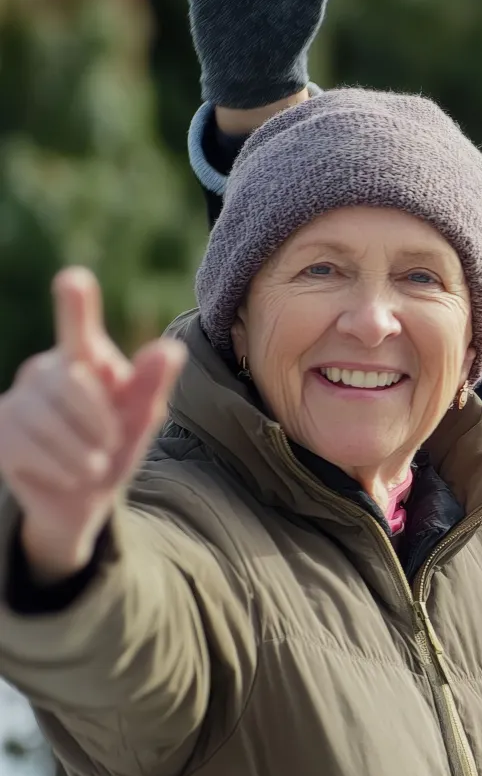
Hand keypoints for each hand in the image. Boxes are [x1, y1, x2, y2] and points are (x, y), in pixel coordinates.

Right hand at [0, 271, 184, 581]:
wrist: (82, 496)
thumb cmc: (115, 445)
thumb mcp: (139, 418)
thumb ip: (151, 385)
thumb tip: (171, 348)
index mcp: (86, 357)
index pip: (79, 327)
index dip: (76, 304)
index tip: (74, 279)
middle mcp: (47, 368)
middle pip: (72, 384)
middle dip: (100, 422)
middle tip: (112, 443)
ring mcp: (18, 397)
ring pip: (47, 420)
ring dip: (82, 452)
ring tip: (93, 465)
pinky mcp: (0, 429)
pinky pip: (30, 448)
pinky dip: (61, 468)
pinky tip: (69, 474)